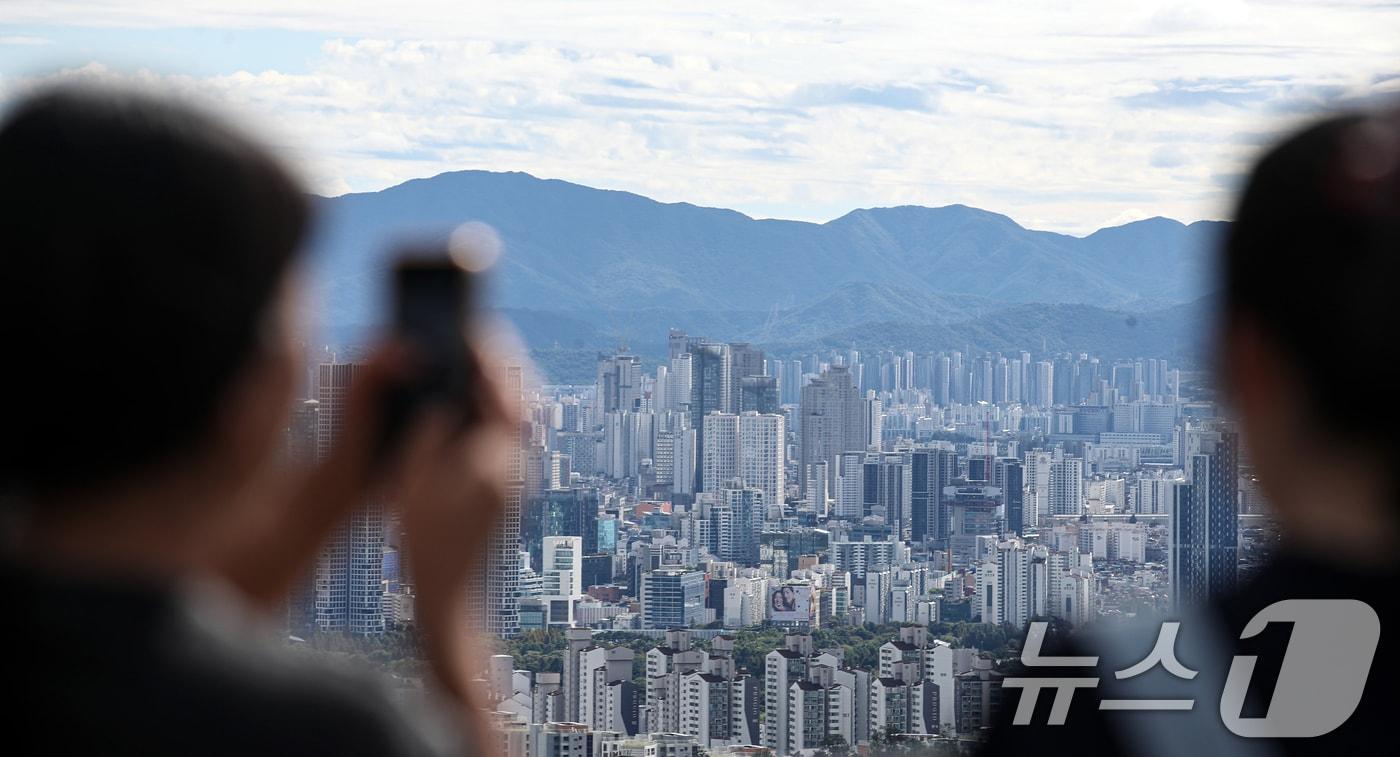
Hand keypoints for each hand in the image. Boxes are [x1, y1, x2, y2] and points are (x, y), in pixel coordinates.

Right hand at [392, 349, 515, 751]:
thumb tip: (441, 400)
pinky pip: (512, 434)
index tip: (472, 330)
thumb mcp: (415, 482)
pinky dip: (498, 409)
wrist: (451, 597)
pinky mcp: (511, 488)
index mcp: (497, 460)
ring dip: (504, 385)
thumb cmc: (427, 543)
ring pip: (522, 417)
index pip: (507, 394)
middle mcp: (518, 466)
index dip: (491, 357)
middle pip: (525, 399)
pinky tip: (470, 403)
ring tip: (477, 359)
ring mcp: (519, 478)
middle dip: (506, 364)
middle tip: (481, 335)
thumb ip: (430, 436)